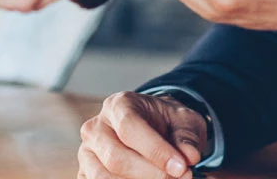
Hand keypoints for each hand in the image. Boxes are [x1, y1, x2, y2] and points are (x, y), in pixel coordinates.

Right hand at [78, 91, 208, 178]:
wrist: (154, 127)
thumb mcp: (184, 121)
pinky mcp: (87, 172)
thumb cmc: (166, 123)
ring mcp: (88, 152)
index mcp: (118, 105)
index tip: (181, 167)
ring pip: (105, 177)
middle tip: (180, 177)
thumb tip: (189, 155)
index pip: (129, 128)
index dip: (155, 150)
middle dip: (151, 174)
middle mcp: (96, 127)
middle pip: (115, 158)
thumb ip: (187, 136)